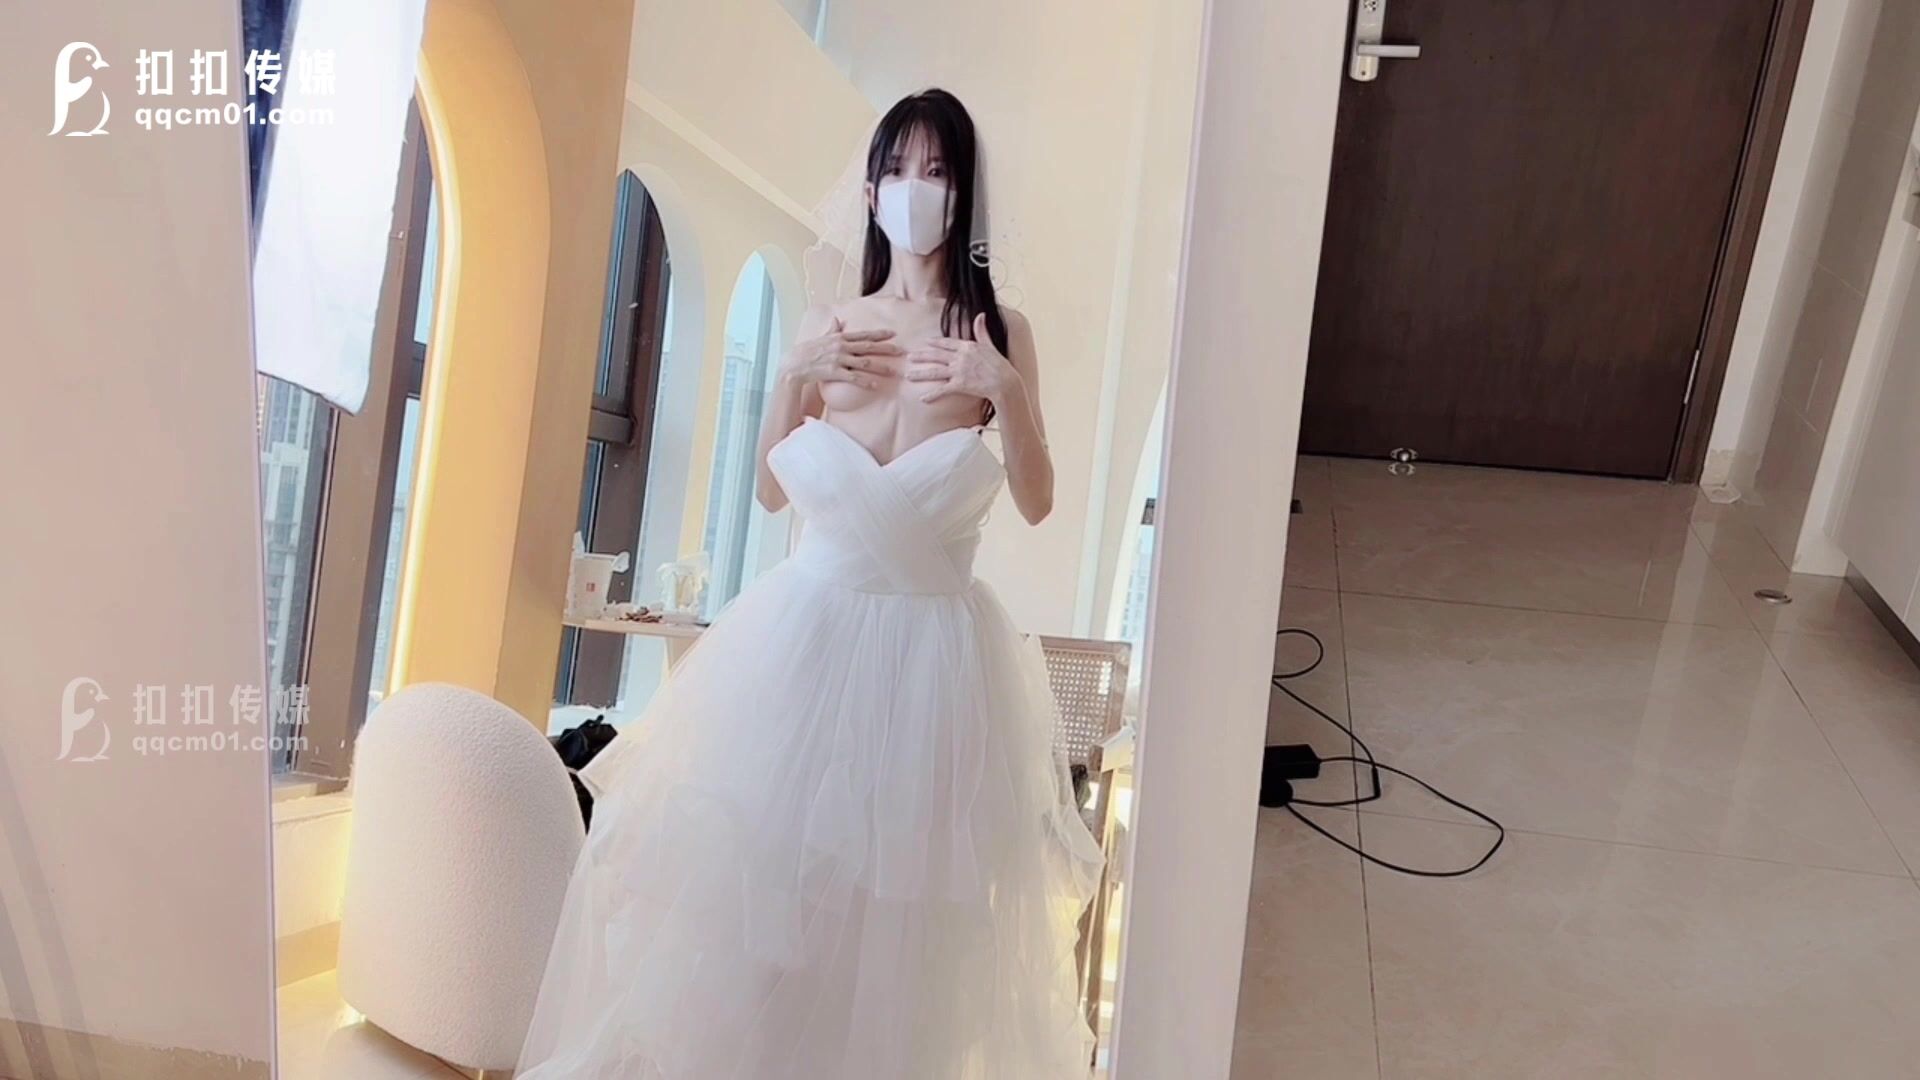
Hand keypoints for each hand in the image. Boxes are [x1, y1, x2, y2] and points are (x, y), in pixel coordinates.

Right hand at [779, 317, 902, 389]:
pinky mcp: (834, 372)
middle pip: (868, 347)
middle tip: (901, 352)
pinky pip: (853, 378)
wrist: (794, 364)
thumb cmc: (807, 351)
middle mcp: (841, 346)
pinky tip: (875, 385)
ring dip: (880, 367)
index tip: (893, 334)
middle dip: (886, 349)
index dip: (879, 334)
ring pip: (864, 363)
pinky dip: (865, 381)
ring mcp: (838, 359)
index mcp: (839, 337)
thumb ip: (832, 329)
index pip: (863, 334)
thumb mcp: (821, 337)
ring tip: (893, 372)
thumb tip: (837, 319)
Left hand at [906, 313, 1017, 404]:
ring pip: (935, 371)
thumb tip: (981, 314)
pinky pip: (943, 389)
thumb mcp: (990, 344)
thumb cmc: (1000, 364)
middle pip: (936, 356)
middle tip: (908, 357)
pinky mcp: (959, 384)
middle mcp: (960, 357)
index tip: (925, 342)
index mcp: (967, 346)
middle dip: (921, 356)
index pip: (946, 343)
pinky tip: (922, 399)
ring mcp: (958, 371)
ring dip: (920, 374)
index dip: (935, 343)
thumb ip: (982, 331)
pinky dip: (932, 395)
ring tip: (908, 375)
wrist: (1005, 382)